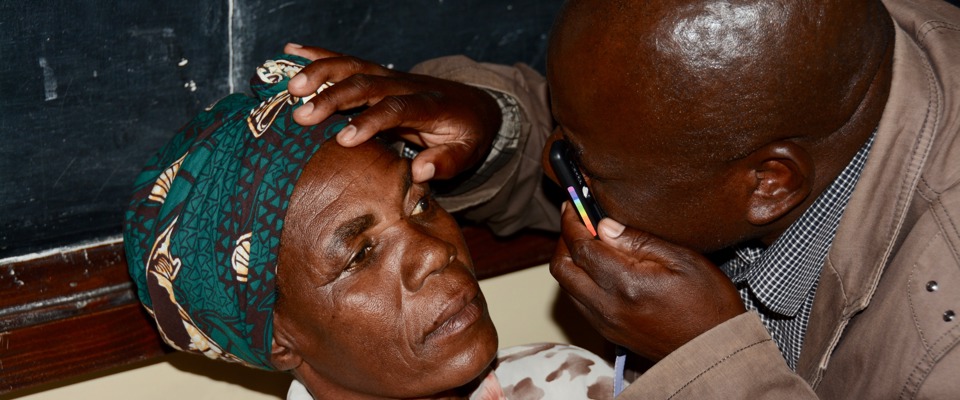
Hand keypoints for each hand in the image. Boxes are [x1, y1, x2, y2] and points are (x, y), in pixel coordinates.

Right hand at [283, 43, 501, 182]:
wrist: (472, 106)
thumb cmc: (466, 135)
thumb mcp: (466, 152)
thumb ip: (446, 162)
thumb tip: (422, 172)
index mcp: (429, 106)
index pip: (397, 108)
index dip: (370, 120)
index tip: (344, 139)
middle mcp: (406, 85)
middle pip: (367, 84)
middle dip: (333, 97)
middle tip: (302, 116)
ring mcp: (390, 77)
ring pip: (353, 67)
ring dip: (320, 73)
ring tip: (291, 87)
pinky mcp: (378, 75)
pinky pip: (347, 62)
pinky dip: (318, 54)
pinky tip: (290, 50)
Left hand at [550, 203, 745, 360]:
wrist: (715, 352)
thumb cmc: (708, 303)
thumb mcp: (683, 260)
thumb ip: (640, 241)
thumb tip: (604, 226)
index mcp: (625, 284)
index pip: (580, 247)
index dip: (571, 222)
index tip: (572, 204)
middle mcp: (607, 307)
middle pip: (562, 269)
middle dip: (563, 240)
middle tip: (577, 221)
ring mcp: (605, 323)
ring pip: (567, 287)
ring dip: (570, 261)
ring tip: (588, 241)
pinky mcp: (609, 334)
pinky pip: (579, 303)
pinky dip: (579, 281)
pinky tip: (598, 268)